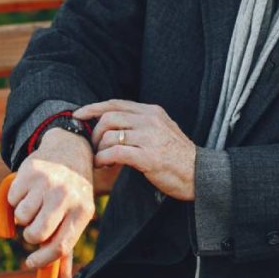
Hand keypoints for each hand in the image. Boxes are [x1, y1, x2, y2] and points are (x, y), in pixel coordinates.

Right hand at [8, 128, 93, 277]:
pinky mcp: (30, 171)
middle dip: (30, 236)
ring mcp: (48, 183)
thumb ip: (66, 248)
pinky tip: (29, 189)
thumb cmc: (71, 193)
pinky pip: (12, 200)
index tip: (30, 263)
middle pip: (37, 234)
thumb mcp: (76, 215)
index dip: (42, 260)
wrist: (68, 151)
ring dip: (23, 216)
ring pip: (21, 218)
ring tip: (35, 203)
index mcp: (82, 211)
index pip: (60, 247)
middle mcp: (66, 196)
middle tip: (34, 228)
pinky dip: (15, 200)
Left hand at [73, 99, 196, 200]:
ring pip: (110, 135)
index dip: (93, 108)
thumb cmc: (178, 156)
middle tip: (95, 148)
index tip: (78, 115)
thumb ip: (141, 123)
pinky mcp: (148, 157)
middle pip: (109, 118)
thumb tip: (112, 122)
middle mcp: (150, 120)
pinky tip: (103, 165)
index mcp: (152, 112)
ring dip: (99, 149)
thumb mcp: (162, 130)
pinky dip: (103, 159)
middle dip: (95, 133)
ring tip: (101, 160)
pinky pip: (115, 153)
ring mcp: (150, 138)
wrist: (200, 174)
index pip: (116, 104)